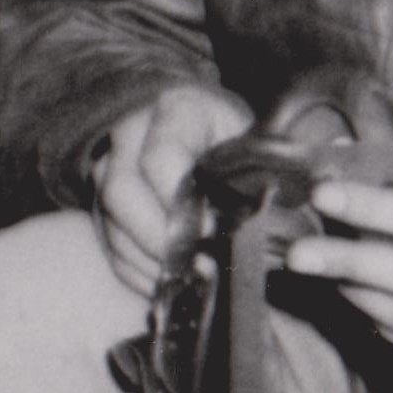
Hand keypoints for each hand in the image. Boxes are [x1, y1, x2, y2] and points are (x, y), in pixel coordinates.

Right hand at [91, 82, 257, 300]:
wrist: (203, 123)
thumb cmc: (237, 136)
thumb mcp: (256, 140)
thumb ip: (268, 174)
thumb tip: (287, 224)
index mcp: (176, 110)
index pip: (160, 160)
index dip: (183, 204)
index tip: (214, 231)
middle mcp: (131, 133)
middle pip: (122, 192)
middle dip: (160, 239)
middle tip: (199, 266)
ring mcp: (110, 165)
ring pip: (111, 221)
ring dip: (149, 260)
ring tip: (190, 281)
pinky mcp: (104, 199)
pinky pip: (109, 242)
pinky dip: (137, 270)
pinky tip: (172, 282)